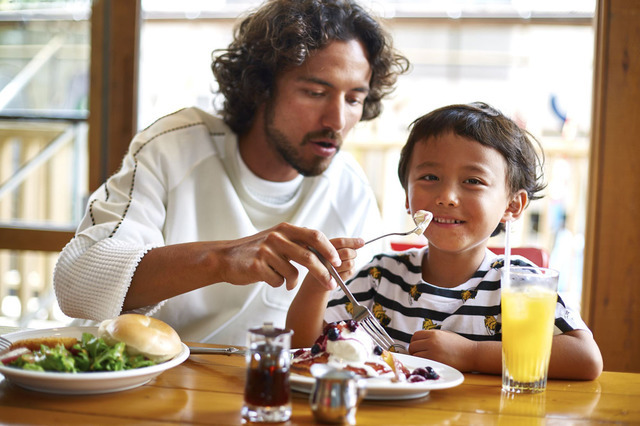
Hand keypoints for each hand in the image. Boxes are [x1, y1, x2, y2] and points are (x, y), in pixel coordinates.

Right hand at [217, 223, 361, 290]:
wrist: (225, 258)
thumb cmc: (255, 251)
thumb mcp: (277, 239)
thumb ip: (297, 242)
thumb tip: (326, 253)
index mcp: (285, 229)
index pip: (314, 236)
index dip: (329, 249)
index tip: (338, 262)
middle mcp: (277, 237)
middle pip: (309, 257)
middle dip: (323, 273)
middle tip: (331, 284)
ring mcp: (266, 250)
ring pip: (293, 274)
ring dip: (292, 282)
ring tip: (285, 280)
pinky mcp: (257, 265)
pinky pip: (279, 281)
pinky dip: (277, 283)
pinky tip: (268, 277)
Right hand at [324, 237, 364, 288]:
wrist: (316, 281)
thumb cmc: (324, 263)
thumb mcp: (329, 250)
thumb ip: (342, 245)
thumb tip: (360, 242)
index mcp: (322, 247)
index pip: (340, 242)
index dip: (352, 241)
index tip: (361, 242)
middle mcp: (325, 258)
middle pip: (347, 252)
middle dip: (353, 253)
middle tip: (352, 254)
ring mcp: (330, 270)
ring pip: (350, 263)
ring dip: (351, 262)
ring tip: (345, 263)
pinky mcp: (335, 279)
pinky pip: (350, 272)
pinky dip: (350, 270)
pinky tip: (344, 270)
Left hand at [409, 329, 476, 371]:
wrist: (471, 354)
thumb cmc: (460, 344)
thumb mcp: (445, 334)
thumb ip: (432, 335)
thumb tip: (419, 339)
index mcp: (434, 334)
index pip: (415, 336)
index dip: (415, 341)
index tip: (418, 345)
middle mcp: (432, 342)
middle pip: (412, 346)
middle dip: (414, 350)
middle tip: (419, 353)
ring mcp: (433, 353)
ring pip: (415, 355)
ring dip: (417, 357)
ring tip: (425, 358)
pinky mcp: (436, 363)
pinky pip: (422, 363)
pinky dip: (422, 363)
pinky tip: (428, 362)